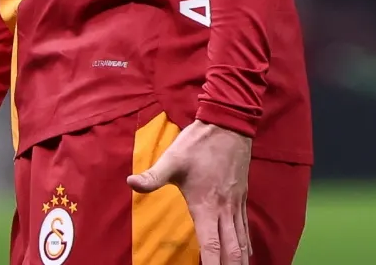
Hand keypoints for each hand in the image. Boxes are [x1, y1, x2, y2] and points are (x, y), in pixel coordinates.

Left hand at [127, 121, 252, 264]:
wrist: (229, 124)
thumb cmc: (199, 143)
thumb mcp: (172, 158)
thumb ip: (153, 176)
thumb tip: (130, 182)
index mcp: (207, 206)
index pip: (211, 246)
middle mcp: (224, 210)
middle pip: (232, 250)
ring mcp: (235, 204)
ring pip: (242, 241)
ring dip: (240, 261)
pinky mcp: (241, 197)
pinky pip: (245, 227)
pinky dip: (246, 245)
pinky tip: (246, 254)